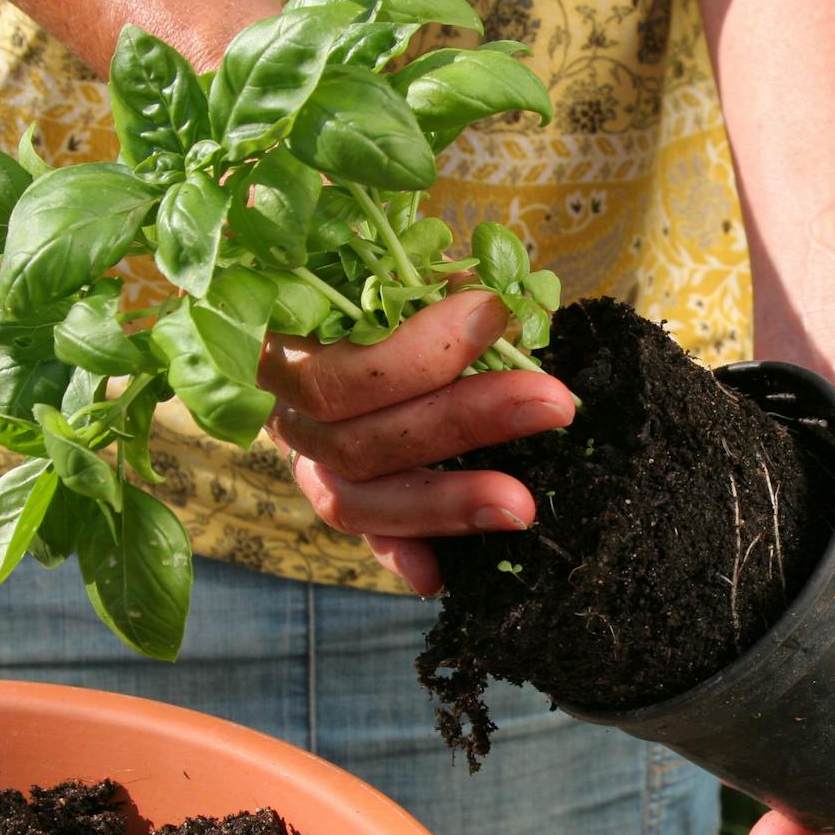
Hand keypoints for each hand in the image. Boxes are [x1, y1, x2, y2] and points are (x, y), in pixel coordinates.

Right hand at [256, 290, 576, 593]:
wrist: (322, 307)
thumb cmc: (362, 273)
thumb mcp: (381, 258)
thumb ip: (422, 281)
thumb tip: (497, 303)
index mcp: (280, 344)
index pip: (338, 367)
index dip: (416, 352)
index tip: (494, 313)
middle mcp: (282, 412)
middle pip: (357, 439)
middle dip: (462, 421)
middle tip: (553, 402)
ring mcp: (305, 461)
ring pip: (358, 501)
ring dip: (445, 504)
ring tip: (522, 507)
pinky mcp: (337, 495)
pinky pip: (364, 535)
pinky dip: (402, 553)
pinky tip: (441, 577)